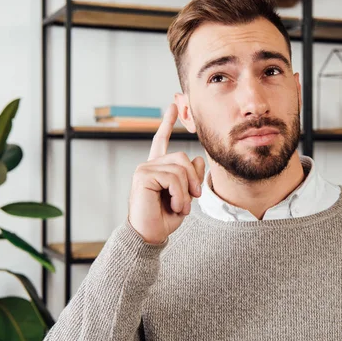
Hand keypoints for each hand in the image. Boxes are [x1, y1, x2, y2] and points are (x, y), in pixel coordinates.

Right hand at [127, 104, 204, 243]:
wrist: (151, 235)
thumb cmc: (165, 218)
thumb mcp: (186, 196)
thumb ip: (192, 177)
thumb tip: (198, 159)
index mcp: (158, 168)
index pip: (161, 141)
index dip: (167, 122)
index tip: (173, 105)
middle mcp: (149, 165)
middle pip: (183, 157)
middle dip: (193, 179)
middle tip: (193, 199)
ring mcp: (145, 169)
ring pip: (180, 168)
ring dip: (186, 192)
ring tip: (181, 207)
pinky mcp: (143, 176)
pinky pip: (173, 178)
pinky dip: (180, 195)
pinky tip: (175, 206)